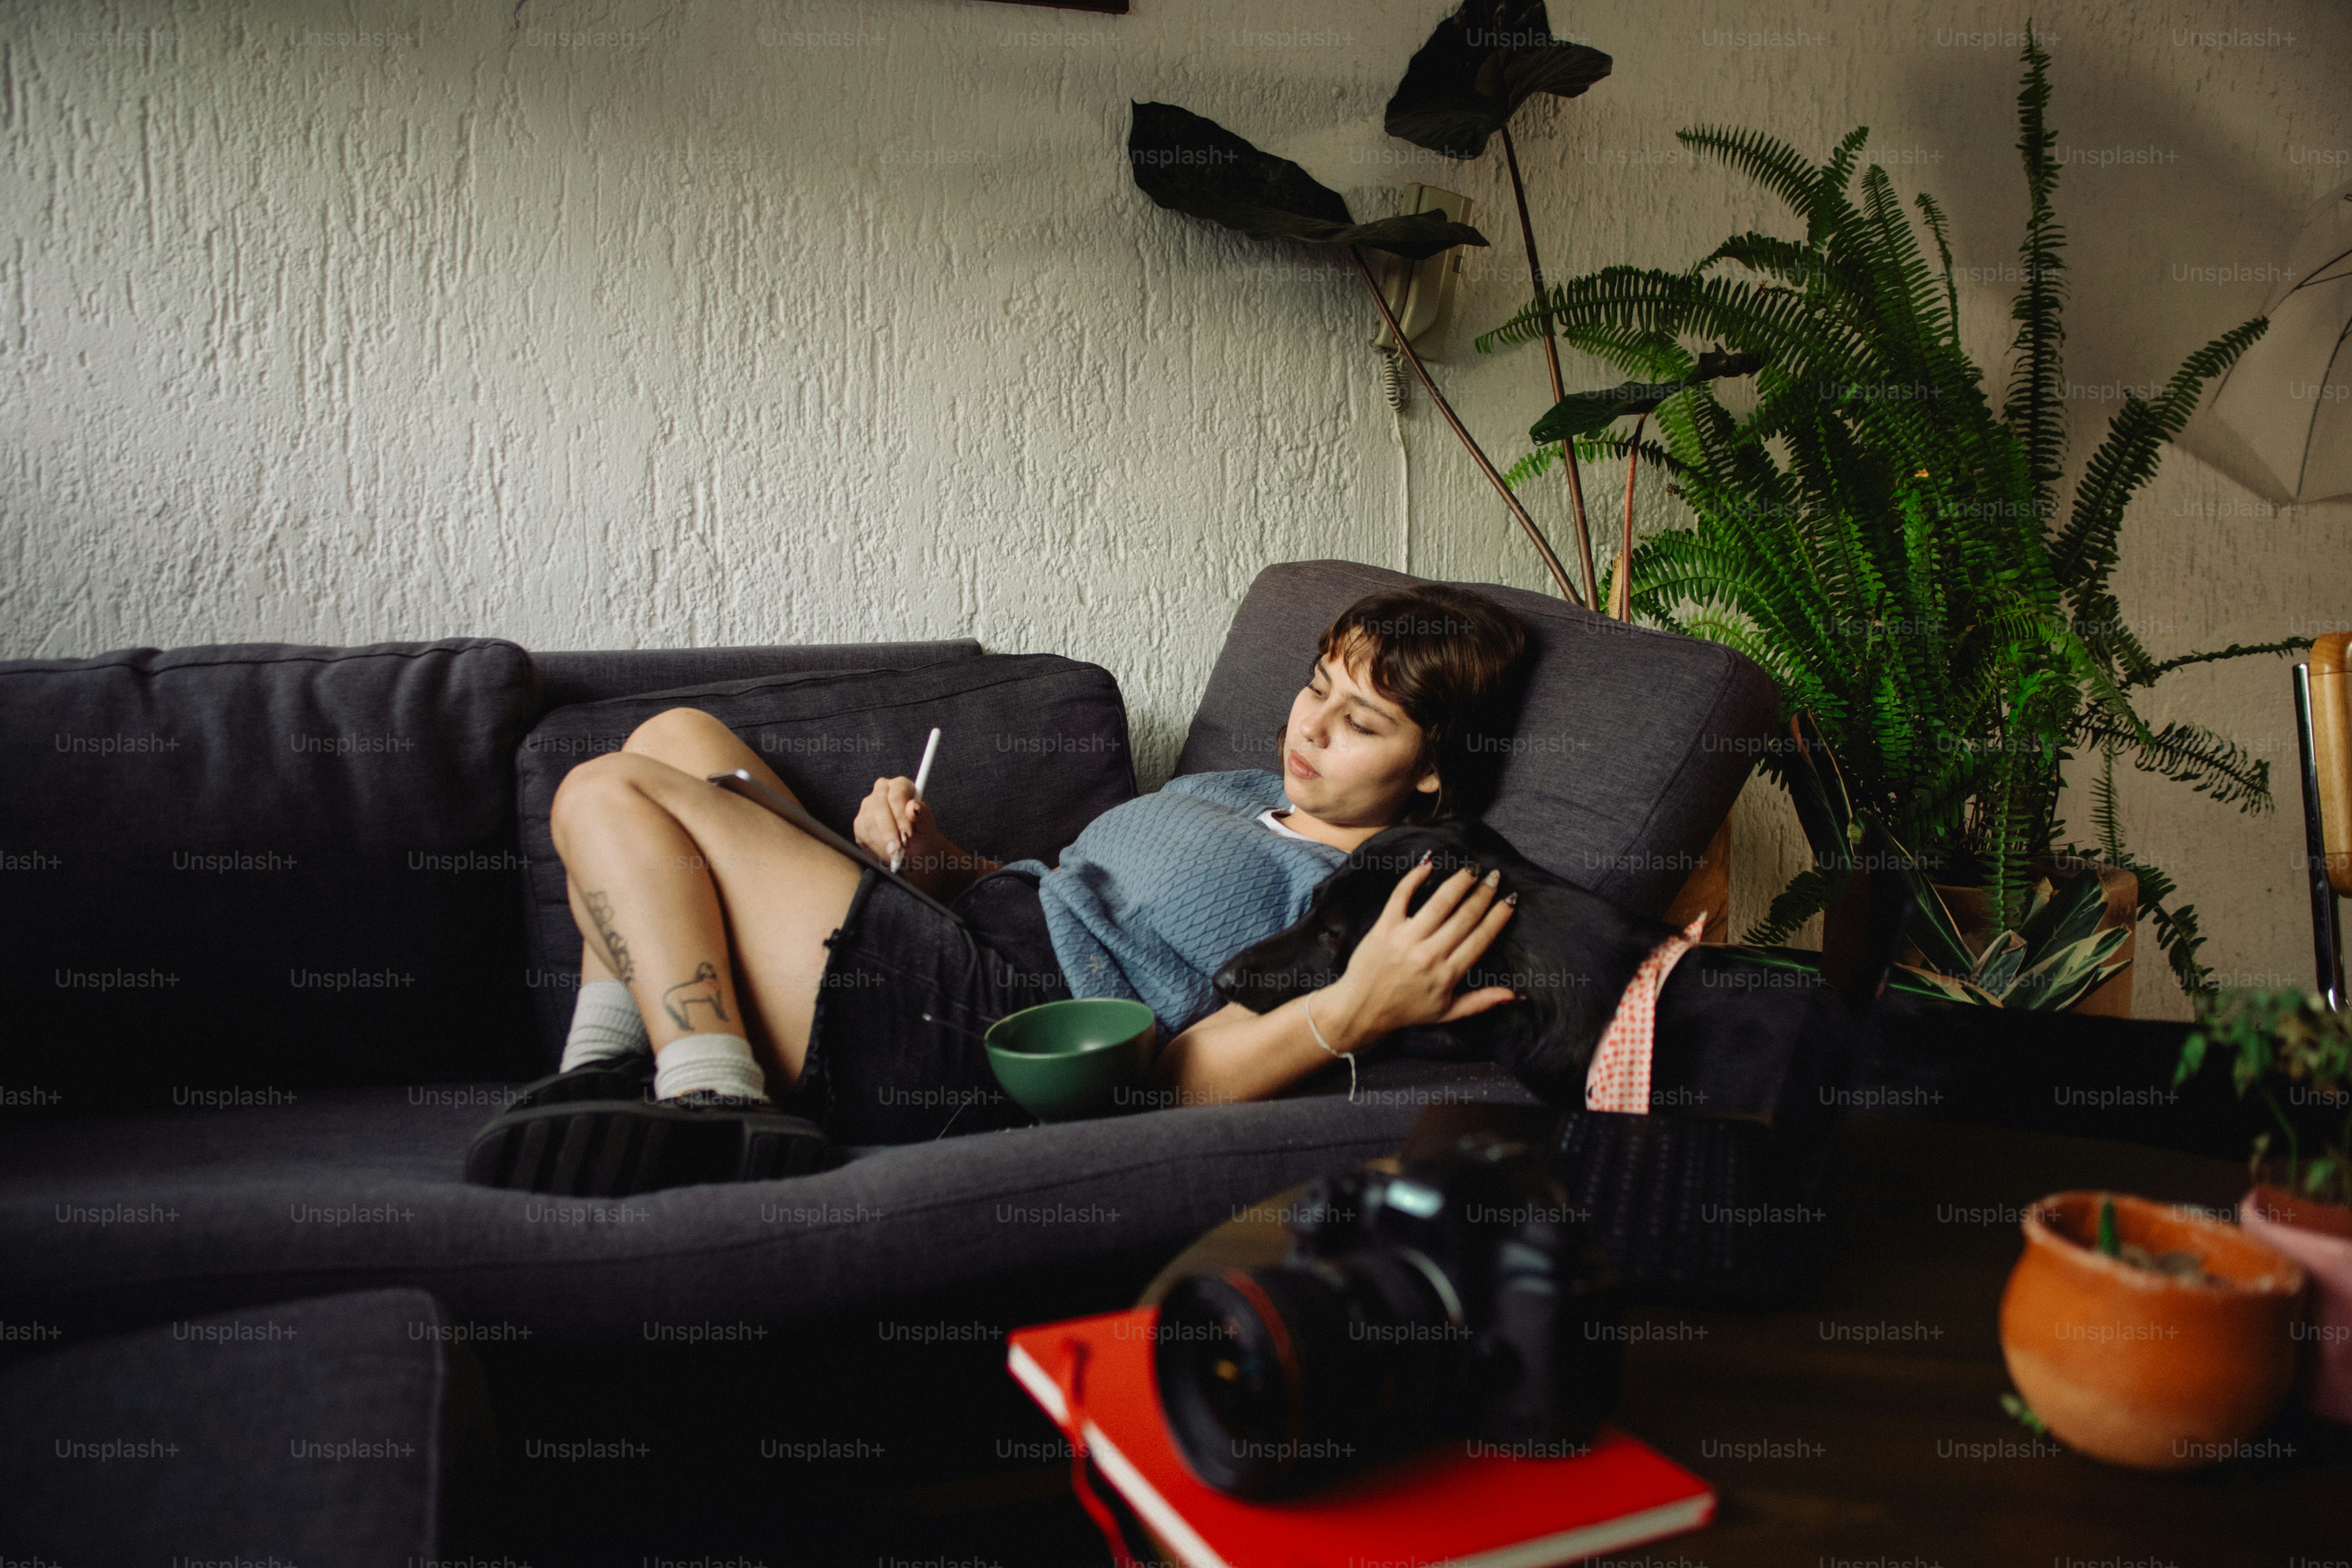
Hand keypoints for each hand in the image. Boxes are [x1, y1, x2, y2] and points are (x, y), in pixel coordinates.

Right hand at [853, 775, 952, 871]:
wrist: (913, 846)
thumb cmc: (921, 832)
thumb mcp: (927, 825)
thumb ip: (922, 815)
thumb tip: (913, 806)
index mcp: (901, 785)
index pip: (896, 795)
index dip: (900, 816)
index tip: (907, 835)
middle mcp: (881, 791)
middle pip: (879, 806)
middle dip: (889, 831)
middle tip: (897, 850)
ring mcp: (868, 805)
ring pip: (869, 822)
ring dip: (882, 842)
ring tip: (895, 855)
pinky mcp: (860, 822)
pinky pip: (863, 833)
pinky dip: (875, 846)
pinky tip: (886, 853)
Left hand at [1328, 855, 1518, 1043]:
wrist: (1362, 1009)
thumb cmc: (1407, 1010)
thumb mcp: (1447, 1012)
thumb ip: (1481, 1002)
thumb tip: (1514, 994)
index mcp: (1447, 974)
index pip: (1480, 938)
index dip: (1498, 917)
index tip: (1510, 900)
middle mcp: (1429, 954)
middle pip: (1464, 917)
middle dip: (1483, 894)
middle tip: (1495, 877)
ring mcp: (1405, 939)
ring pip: (1439, 903)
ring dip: (1458, 882)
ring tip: (1471, 868)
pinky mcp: (1384, 928)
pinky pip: (1401, 896)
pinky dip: (1415, 878)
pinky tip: (1429, 863)